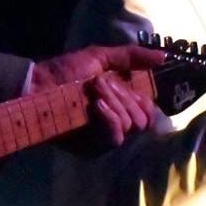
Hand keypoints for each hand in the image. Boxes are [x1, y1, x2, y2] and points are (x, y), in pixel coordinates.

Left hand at [31, 43, 163, 150]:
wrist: (40, 86)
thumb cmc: (67, 72)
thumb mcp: (101, 57)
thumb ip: (132, 57)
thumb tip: (165, 57)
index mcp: (122, 104)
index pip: (149, 111)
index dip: (143, 99)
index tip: (126, 82)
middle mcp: (117, 123)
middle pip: (143, 119)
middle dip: (125, 96)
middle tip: (101, 83)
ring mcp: (105, 137)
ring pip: (130, 125)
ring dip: (113, 102)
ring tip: (92, 91)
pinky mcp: (93, 148)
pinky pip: (115, 137)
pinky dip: (109, 117)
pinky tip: (95, 106)